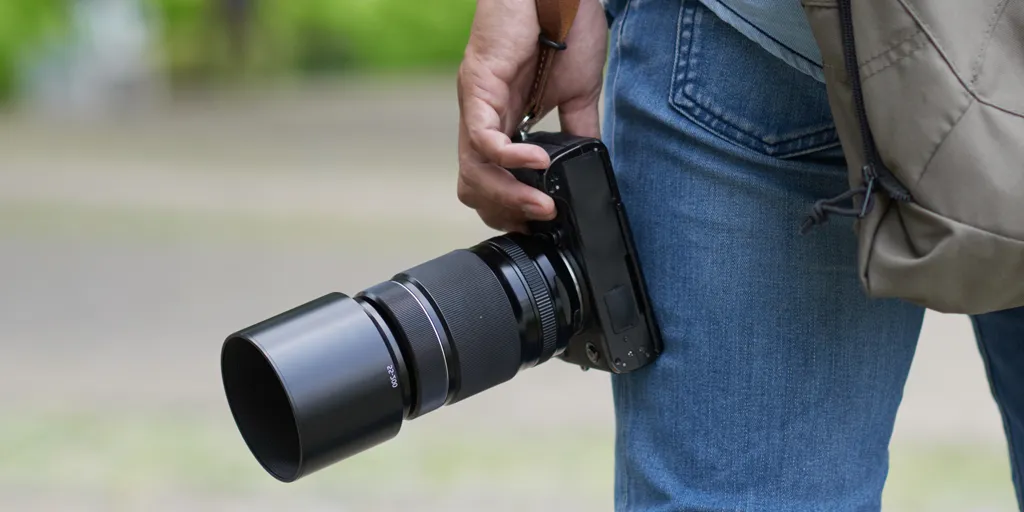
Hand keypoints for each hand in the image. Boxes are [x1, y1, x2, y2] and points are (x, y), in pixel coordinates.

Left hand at [456, 0, 607, 232]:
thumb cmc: (565, 26)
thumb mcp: (577, 94)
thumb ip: (578, 131)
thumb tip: (590, 167)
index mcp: (502, 123)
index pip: (489, 183)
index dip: (509, 210)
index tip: (540, 227)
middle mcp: (482, 118)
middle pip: (474, 187)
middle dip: (506, 213)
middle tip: (542, 222)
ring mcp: (476, 103)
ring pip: (474, 171)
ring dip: (509, 196)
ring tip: (543, 206)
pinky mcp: (478, 84)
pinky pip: (483, 138)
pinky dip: (510, 160)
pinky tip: (539, 164)